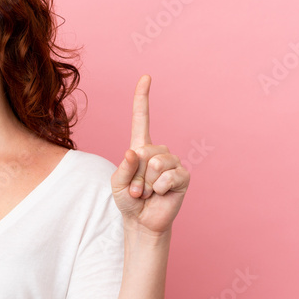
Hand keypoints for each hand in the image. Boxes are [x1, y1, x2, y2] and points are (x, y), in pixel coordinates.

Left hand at [110, 75, 189, 234]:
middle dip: (135, 175)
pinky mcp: (183, 177)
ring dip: (145, 184)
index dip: (142, 98)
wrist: (142, 222)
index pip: (142, 119)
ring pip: (156, 164)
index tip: (146, 77)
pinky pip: (167, 177)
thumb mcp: (116, 184)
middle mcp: (158, 152)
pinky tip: (160, 195)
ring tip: (147, 193)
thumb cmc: (128, 201)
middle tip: (136, 190)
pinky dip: (158, 190)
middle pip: (145, 151)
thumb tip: (135, 152)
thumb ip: (123, 168)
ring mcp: (173, 163)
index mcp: (140, 148)